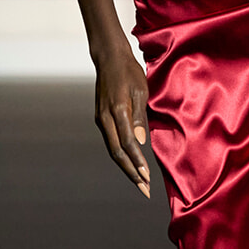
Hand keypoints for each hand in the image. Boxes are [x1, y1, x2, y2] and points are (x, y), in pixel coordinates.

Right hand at [95, 48, 150, 197]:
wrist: (109, 58)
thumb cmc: (129, 71)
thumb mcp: (140, 90)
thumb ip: (140, 116)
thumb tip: (140, 142)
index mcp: (117, 111)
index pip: (128, 143)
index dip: (137, 162)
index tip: (147, 176)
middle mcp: (105, 118)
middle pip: (117, 153)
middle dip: (131, 173)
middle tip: (144, 189)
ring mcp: (101, 119)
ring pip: (113, 149)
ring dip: (126, 167)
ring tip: (139, 180)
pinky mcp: (101, 118)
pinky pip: (112, 141)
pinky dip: (121, 155)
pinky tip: (131, 163)